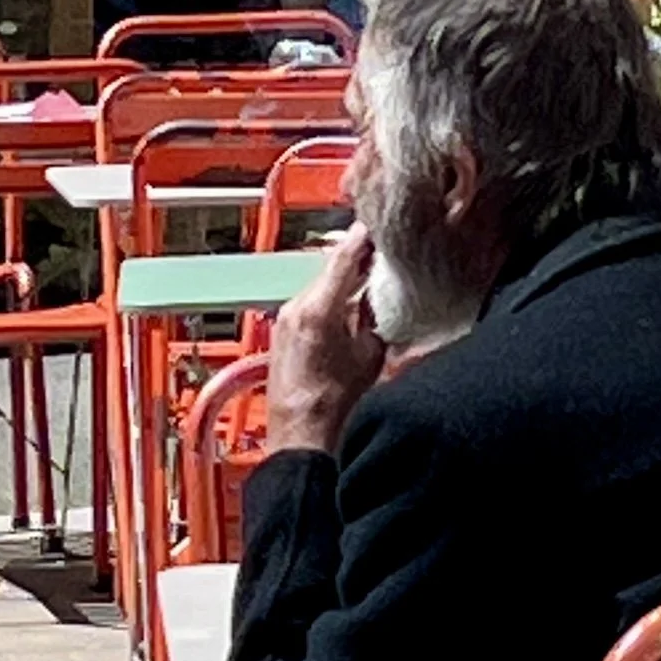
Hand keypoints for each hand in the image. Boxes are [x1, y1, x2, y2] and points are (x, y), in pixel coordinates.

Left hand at [264, 225, 384, 456]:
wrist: (300, 435)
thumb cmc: (332, 406)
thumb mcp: (369, 355)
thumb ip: (373, 319)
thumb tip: (375, 303)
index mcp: (318, 309)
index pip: (344, 257)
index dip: (363, 238)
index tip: (376, 225)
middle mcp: (296, 308)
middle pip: (330, 270)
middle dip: (355, 262)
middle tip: (379, 254)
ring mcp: (285, 320)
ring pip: (318, 288)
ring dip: (341, 284)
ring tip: (365, 284)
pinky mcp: (281, 334)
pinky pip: (308, 307)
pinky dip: (327, 303)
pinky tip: (343, 313)